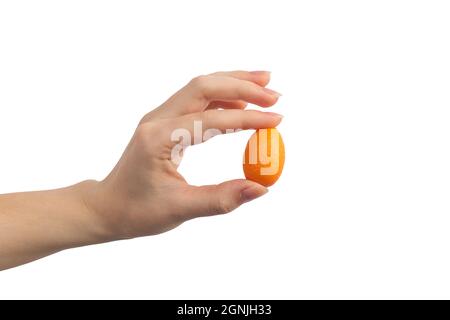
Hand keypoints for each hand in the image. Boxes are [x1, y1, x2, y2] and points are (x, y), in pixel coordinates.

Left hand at [86, 71, 282, 239]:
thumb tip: (261, 188)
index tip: (276, 120)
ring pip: (201, 87)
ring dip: (234, 84)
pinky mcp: (165, 122)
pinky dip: (222, 97)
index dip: (248, 120)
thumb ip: (221, 199)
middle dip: (243, 86)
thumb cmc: (137, 211)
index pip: (212, 120)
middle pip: (204, 86)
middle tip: (274, 95)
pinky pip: (197, 100)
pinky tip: (241, 105)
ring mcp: (160, 117)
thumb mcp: (180, 209)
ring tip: (265, 86)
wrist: (107, 207)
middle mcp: (157, 119)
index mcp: (159, 138)